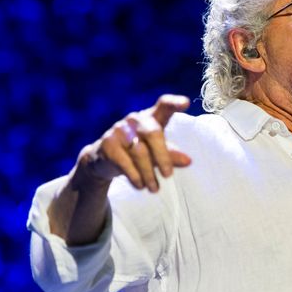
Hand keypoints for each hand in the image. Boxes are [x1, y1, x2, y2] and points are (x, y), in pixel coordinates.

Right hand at [76, 94, 191, 191]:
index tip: (185, 103)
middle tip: (168, 175)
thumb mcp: (156, 152)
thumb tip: (188, 161)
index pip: (164, 105)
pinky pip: (125, 162)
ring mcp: (119, 129)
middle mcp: (135, 119)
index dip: (174, 103)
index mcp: (151, 116)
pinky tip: (140, 185)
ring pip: (139, 152)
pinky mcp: (107, 143)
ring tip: (154, 188)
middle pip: (153, 133)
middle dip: (163, 156)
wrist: (102, 158)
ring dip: (149, 174)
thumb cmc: (138, 152)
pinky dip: (135, 176)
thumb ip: (171, 154)